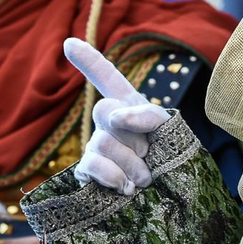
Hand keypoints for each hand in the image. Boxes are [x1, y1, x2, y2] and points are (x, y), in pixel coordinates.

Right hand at [65, 38, 168, 195]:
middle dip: (132, 132)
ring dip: (130, 163)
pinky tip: (124, 187)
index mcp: (128, 106)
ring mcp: (96, 148)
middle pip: (104, 111)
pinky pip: (90, 166)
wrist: (172, 200)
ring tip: (144, 178)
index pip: (106, 77)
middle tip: (149, 152)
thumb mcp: (167, 128)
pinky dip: (110, 176)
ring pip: (102, 143)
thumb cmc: (170, 160)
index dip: (89, 60)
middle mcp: (108, 125)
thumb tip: (118, 117)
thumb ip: (145, 114)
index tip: (70, 43)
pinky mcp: (88, 175)